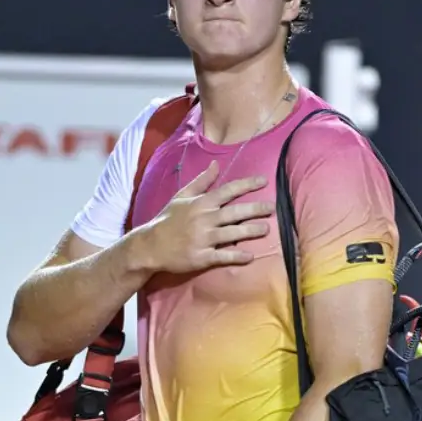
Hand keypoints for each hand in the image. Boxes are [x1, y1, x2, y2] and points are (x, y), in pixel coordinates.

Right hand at [143, 160, 273, 274]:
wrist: (150, 245)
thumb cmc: (168, 220)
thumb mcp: (181, 196)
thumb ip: (201, 181)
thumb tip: (216, 164)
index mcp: (200, 203)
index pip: (227, 190)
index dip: (247, 185)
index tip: (264, 181)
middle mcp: (204, 219)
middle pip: (234, 211)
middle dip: (255, 209)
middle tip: (272, 207)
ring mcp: (203, 238)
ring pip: (232, 232)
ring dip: (251, 230)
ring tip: (266, 229)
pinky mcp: (201, 256)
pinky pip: (223, 256)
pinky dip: (237, 256)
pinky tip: (250, 257)